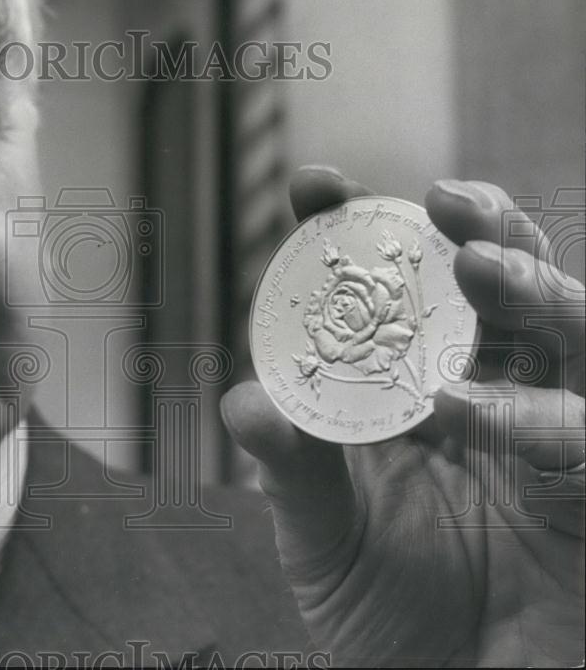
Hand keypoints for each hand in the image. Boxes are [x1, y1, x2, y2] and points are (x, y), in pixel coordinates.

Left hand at [222, 166, 584, 665]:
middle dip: (476, 227)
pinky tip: (462, 408)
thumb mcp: (320, 534)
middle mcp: (486, 389)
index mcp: (410, 383)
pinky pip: (582, 431)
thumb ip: (290, 468)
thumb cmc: (383, 613)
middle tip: (438, 198)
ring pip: (570, 328)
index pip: (393, 286)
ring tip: (476, 266)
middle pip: (498, 282)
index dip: (360, 229)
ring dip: (532, 285)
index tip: (317, 185)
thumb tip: (246, 403)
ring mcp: (548, 431)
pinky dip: (529, 413)